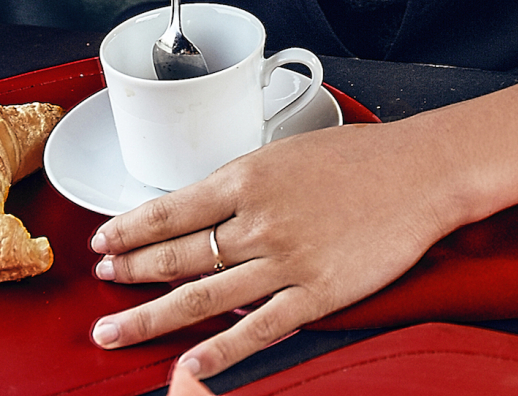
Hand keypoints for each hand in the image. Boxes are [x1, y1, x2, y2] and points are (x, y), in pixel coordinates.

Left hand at [85, 122, 450, 378]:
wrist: (416, 174)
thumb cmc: (356, 157)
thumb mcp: (285, 153)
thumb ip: (242, 183)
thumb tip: (199, 208)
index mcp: (248, 177)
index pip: (171, 210)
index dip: (131, 229)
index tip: (104, 242)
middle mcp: (258, 221)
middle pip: (177, 255)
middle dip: (130, 271)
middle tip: (100, 284)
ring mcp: (284, 261)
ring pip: (201, 297)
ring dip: (152, 315)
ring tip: (115, 329)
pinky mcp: (315, 295)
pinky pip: (257, 329)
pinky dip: (219, 350)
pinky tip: (189, 364)